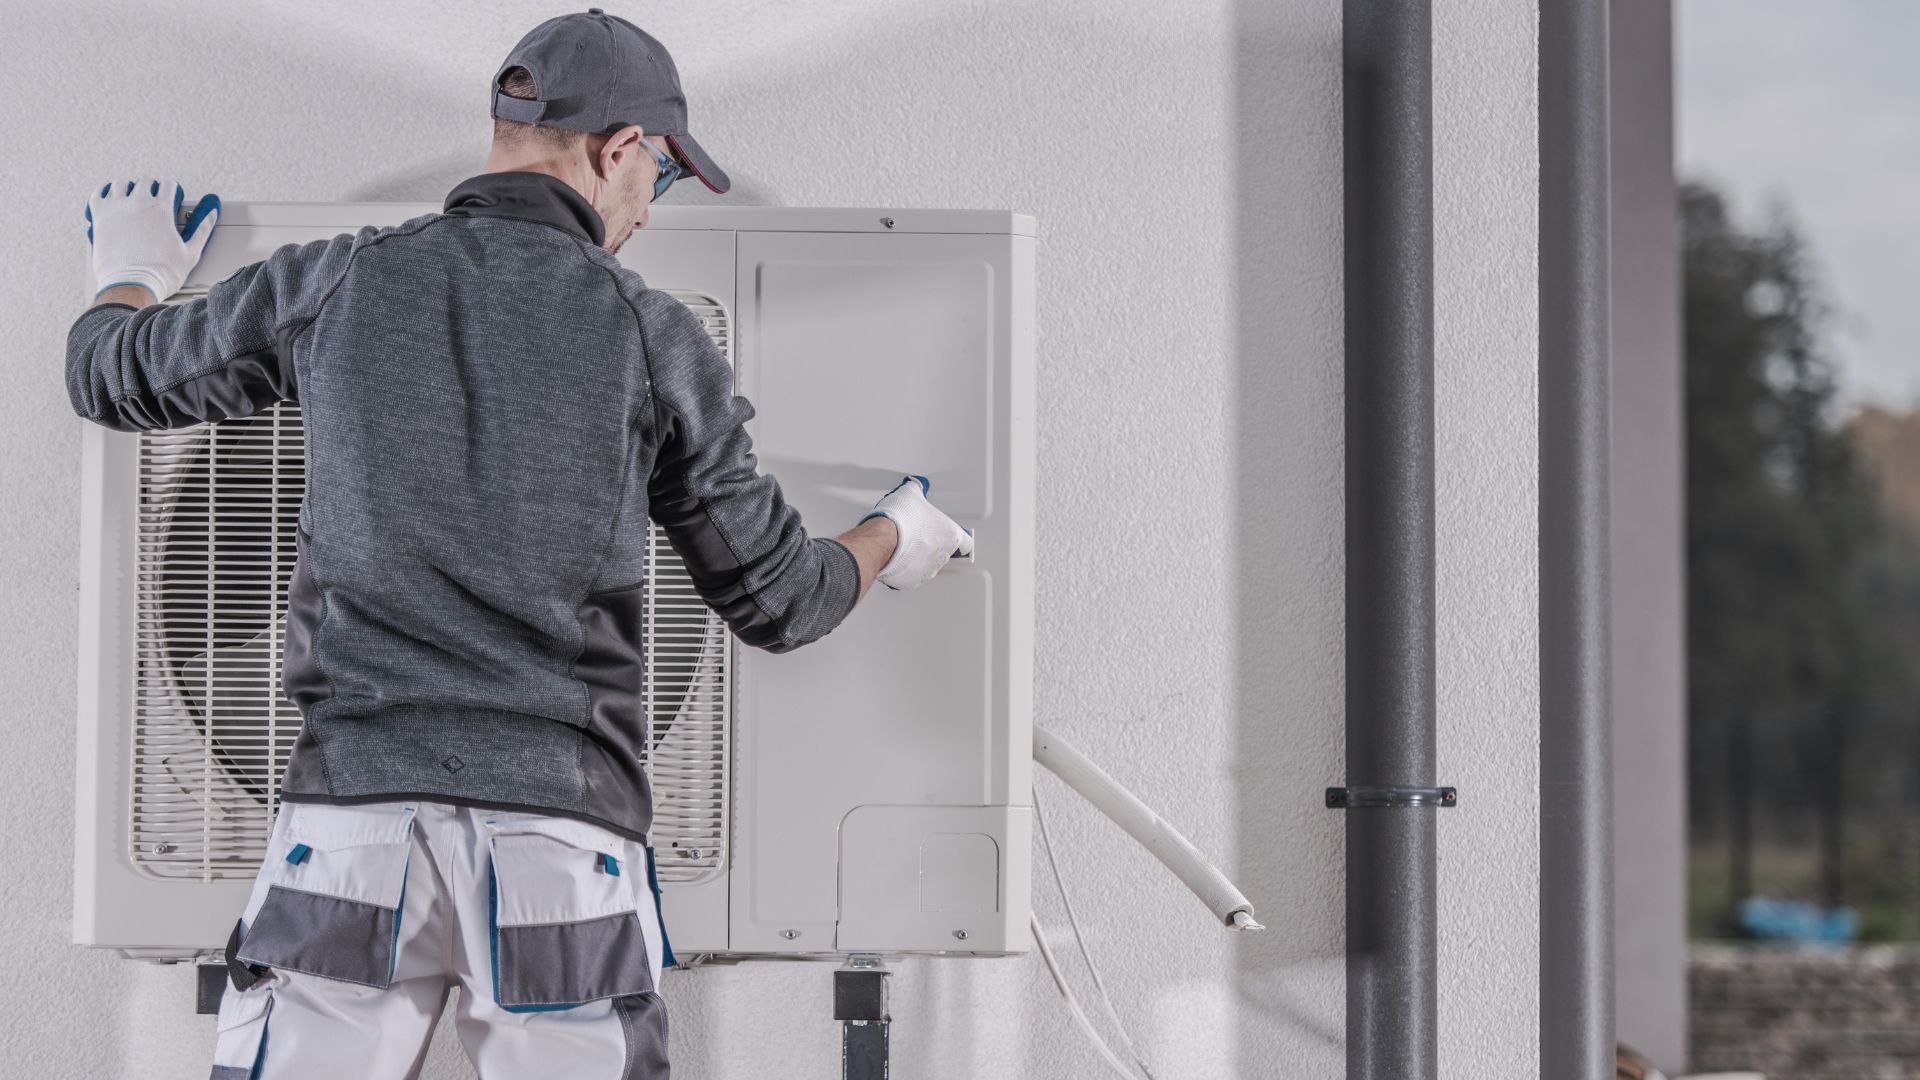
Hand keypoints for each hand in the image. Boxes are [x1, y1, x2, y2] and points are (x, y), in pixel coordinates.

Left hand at [87, 180, 219, 301]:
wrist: (131, 286)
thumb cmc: (161, 273)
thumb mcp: (191, 252)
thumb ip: (203, 228)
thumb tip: (212, 211)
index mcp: (162, 209)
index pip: (169, 185)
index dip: (172, 190)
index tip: (171, 197)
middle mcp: (138, 203)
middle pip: (145, 181)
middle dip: (151, 188)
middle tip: (152, 199)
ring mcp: (116, 208)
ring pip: (121, 183)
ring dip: (128, 188)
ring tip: (131, 198)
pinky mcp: (99, 215)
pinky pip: (98, 192)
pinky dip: (104, 192)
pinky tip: (110, 199)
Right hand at [860, 476, 972, 589]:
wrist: (880, 539)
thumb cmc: (899, 520)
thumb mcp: (910, 493)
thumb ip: (917, 489)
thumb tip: (916, 485)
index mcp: (949, 535)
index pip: (966, 542)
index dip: (959, 537)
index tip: (952, 535)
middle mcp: (941, 556)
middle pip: (945, 553)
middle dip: (933, 545)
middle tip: (919, 535)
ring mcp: (926, 571)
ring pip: (928, 566)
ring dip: (920, 558)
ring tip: (906, 547)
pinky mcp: (910, 581)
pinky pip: (911, 576)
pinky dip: (906, 570)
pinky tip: (897, 559)